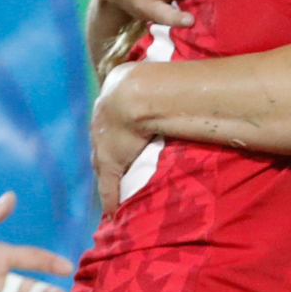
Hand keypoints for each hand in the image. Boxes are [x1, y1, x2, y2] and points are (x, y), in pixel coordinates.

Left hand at [91, 64, 152, 215]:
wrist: (134, 95)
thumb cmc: (149, 83)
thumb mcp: (151, 79)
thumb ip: (162, 86)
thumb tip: (189, 80)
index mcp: (111, 101)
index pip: (109, 123)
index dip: (114, 132)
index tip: (120, 139)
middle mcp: (101, 124)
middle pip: (100, 144)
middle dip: (105, 153)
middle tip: (114, 165)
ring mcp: (104, 145)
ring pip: (101, 164)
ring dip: (106, 174)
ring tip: (115, 186)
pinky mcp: (110, 163)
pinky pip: (108, 185)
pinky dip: (110, 198)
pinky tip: (113, 212)